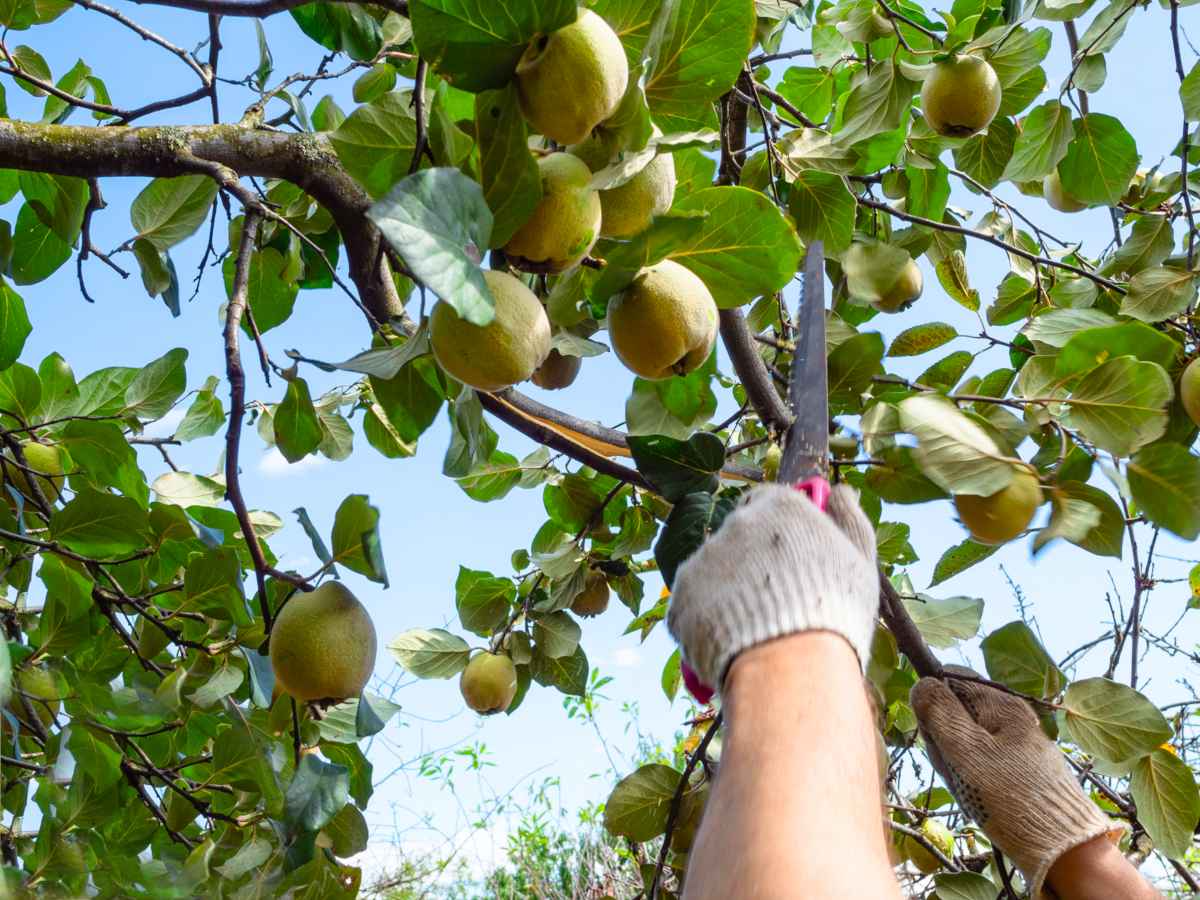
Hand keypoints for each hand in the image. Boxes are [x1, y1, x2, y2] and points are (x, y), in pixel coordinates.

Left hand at [667, 483, 877, 692]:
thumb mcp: (859, 563)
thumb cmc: (835, 616)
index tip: (781, 551)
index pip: (765, 501)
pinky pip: (692, 603)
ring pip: (713, 571)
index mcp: (780, 508)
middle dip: (748, 562)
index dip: (773, 526)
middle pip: (737, 535)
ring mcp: (704, 557)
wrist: (791, 669)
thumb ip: (850, 519)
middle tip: (769, 600)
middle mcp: (737, 523)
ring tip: (752, 629)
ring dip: (726, 592)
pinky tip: (728, 642)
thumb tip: (840, 490)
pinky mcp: (681, 593)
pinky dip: (705, 621)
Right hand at [911, 670, 1123, 898]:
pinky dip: (972, 777)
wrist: (1062, 848)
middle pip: (957, 712)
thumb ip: (940, 713)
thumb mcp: (966, 750)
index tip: (933, 731)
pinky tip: (978, 798)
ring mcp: (1017, 745)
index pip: (952, 679)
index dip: (933, 701)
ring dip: (956, 762)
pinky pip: (982, 763)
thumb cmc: (1010, 795)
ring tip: (967, 787)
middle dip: (944, 739)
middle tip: (952, 767)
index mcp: (1002, 703)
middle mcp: (1012, 717)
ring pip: (966, 742)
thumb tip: (922, 682)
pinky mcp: (1020, 770)